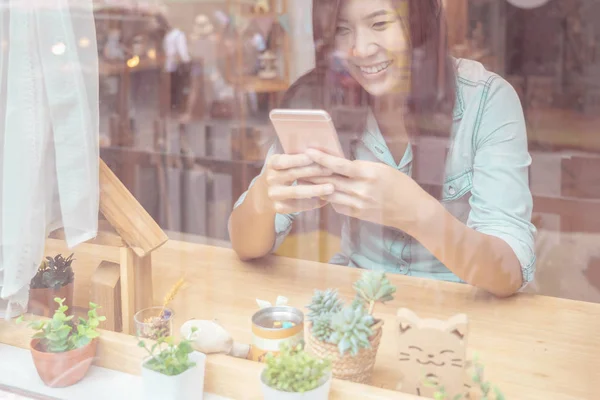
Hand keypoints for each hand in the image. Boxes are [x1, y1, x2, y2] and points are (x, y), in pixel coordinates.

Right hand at [264, 153, 334, 213]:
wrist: (263, 195)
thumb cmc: (281, 174)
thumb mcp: (282, 163)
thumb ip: (296, 158)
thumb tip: (320, 152)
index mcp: (272, 163)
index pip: (284, 160)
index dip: (299, 159)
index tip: (315, 156)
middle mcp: (271, 179)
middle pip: (293, 174)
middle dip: (314, 171)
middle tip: (331, 169)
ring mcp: (274, 194)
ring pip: (297, 192)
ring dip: (316, 190)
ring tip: (331, 188)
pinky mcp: (279, 208)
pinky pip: (298, 206)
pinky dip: (313, 203)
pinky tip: (326, 199)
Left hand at [305, 149, 432, 231]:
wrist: (412, 210)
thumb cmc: (400, 185)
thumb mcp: (382, 169)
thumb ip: (360, 168)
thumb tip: (339, 164)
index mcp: (369, 174)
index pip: (339, 165)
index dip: (322, 158)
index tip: (309, 151)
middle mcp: (361, 190)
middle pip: (330, 180)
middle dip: (313, 171)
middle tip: (298, 163)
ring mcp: (358, 204)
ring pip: (329, 193)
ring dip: (315, 185)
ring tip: (302, 177)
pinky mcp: (357, 214)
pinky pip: (336, 205)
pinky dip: (328, 197)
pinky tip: (320, 192)